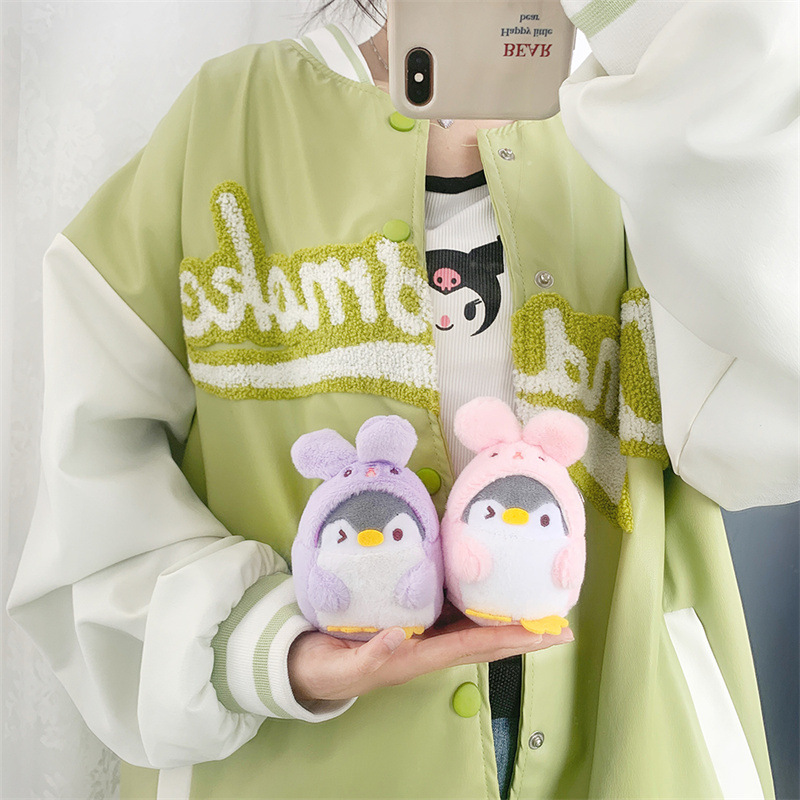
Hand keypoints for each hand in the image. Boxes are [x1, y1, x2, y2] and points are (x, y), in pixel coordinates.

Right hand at [288, 600, 572, 702]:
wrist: (307, 666)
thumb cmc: (325, 668)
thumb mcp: (343, 666)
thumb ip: (370, 655)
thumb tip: (400, 635)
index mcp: (418, 658)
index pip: (473, 646)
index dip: (510, 639)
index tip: (544, 633)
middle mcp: (428, 646)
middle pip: (485, 639)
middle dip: (523, 633)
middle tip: (561, 625)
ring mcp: (422, 635)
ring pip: (473, 625)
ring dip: (507, 619)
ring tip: (537, 607)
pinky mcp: (411, 619)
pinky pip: (451, 610)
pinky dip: (475, 602)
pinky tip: (487, 587)